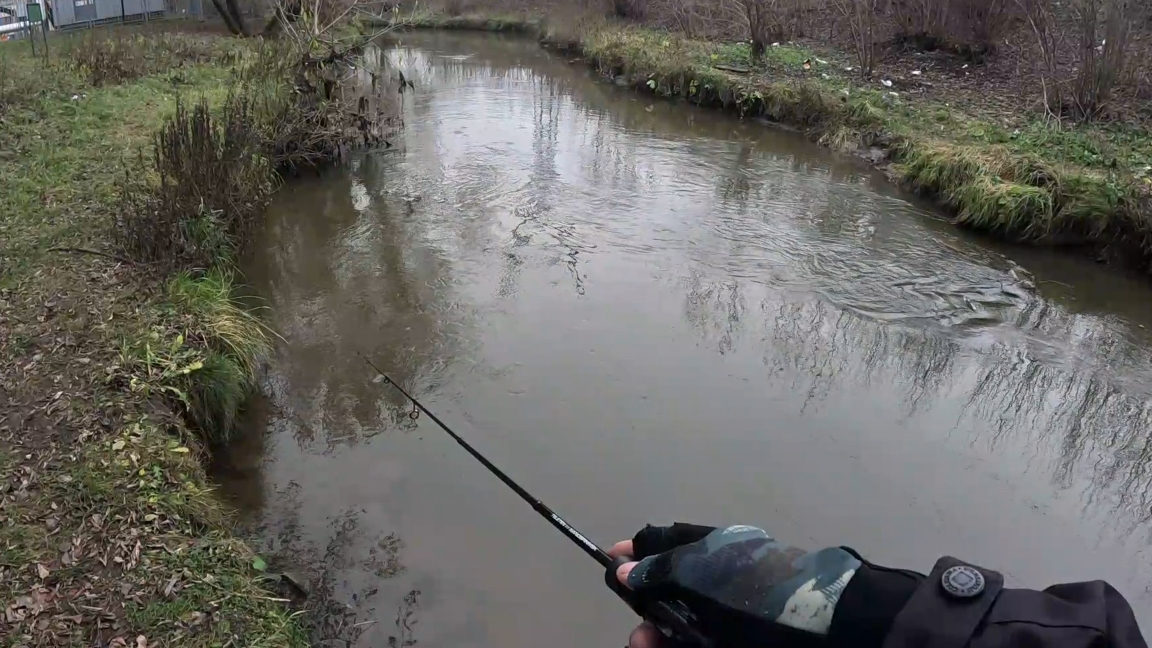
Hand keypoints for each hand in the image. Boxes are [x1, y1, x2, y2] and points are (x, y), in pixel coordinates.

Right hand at [608, 524, 861, 647]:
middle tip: (638, 632)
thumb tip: (625, 566)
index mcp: (717, 550)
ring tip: (645, 646)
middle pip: (670, 592)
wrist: (832, 632)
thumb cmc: (763, 591)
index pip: (668, 543)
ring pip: (682, 626)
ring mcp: (730, 618)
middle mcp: (721, 581)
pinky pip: (701, 644)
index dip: (638, 553)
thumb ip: (661, 568)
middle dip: (646, 609)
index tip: (610, 563)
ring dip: (658, 637)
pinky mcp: (735, 644)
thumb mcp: (706, 569)